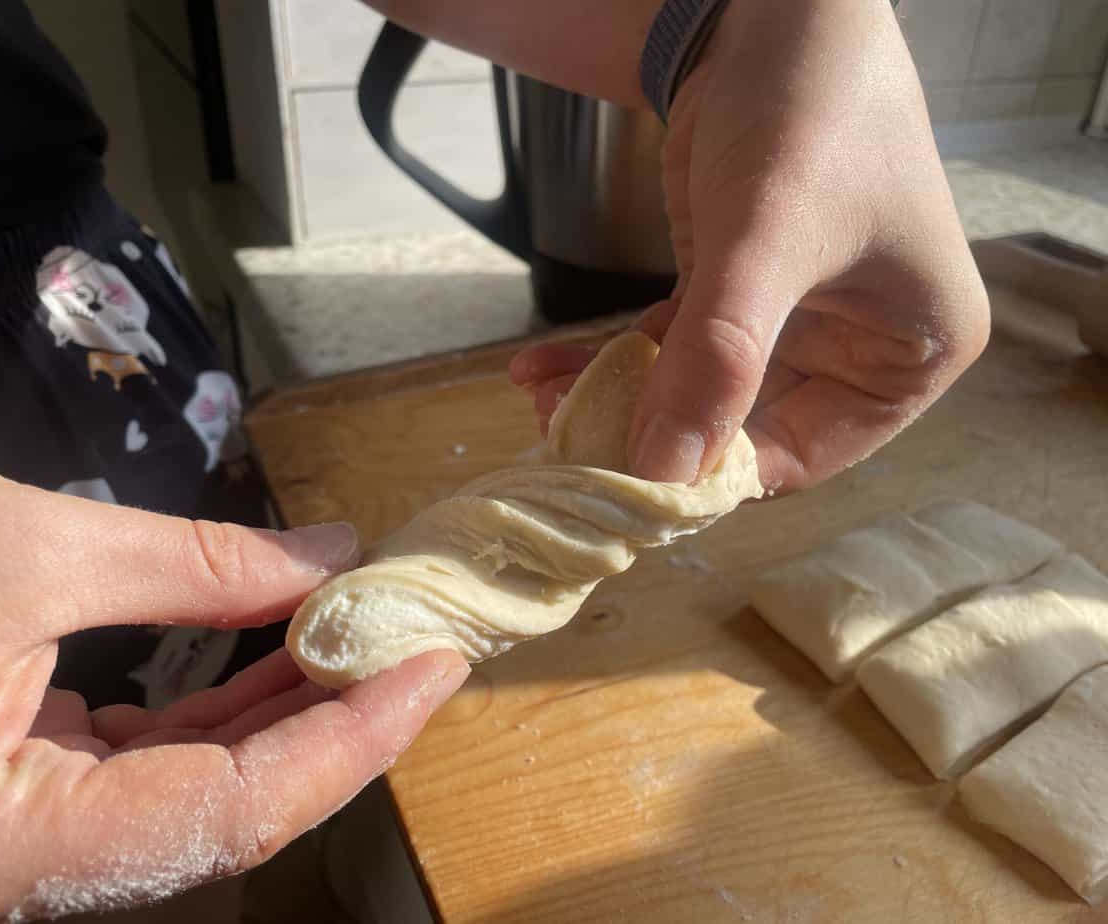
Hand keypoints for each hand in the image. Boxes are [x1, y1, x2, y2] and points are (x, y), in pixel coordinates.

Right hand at [0, 438, 467, 920]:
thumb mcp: (18, 547)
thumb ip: (190, 564)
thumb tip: (325, 557)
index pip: (228, 815)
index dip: (348, 738)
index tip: (428, 668)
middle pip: (217, 814)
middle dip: (326, 722)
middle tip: (410, 643)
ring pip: (182, 793)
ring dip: (276, 711)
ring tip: (356, 635)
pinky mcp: (0, 799)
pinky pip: (136, 768)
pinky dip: (212, 709)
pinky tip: (269, 646)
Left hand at [512, 0, 989, 491]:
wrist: (778, 12)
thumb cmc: (811, 112)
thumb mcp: (766, 241)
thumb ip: (719, 359)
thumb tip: (662, 473)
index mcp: (913, 355)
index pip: (806, 454)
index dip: (716, 474)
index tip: (628, 487)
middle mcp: (859, 351)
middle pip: (742, 431)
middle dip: (651, 439)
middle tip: (565, 447)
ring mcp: (795, 324)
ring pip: (697, 394)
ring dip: (617, 402)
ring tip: (542, 408)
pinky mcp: (738, 294)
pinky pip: (672, 348)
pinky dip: (610, 359)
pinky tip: (541, 370)